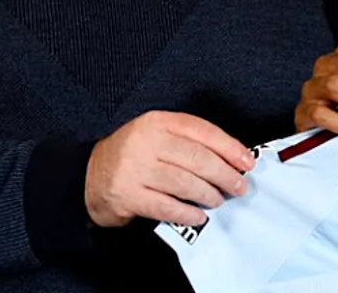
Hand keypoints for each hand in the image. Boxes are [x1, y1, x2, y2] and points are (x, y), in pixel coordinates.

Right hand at [84, 111, 253, 227]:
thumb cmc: (135, 154)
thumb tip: (234, 158)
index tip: (247, 162)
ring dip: (208, 194)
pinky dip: (187, 213)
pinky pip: (166, 207)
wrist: (90, 174)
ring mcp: (135, 169)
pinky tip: (198, 216)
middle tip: (239, 186)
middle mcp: (146, 142)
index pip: (203, 132)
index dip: (230, 148)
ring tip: (219, 199)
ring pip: (185, 183)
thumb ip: (191, 141)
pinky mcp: (127, 195)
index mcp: (158, 122)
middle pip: (198, 159)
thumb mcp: (159, 134)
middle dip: (225, 175)